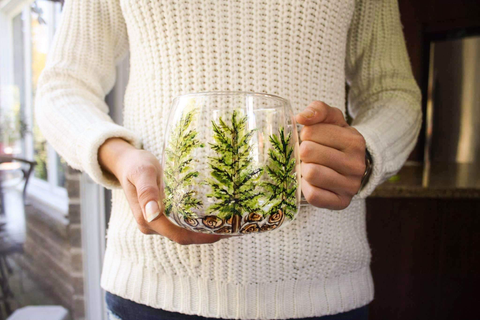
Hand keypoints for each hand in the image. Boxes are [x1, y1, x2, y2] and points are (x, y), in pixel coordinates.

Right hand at [98, 138, 226, 244]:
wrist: (128, 161)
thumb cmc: (136, 164)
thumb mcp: (142, 172)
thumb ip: (147, 191)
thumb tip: (153, 213)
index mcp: (147, 219)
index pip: (178, 235)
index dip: (201, 237)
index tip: (222, 230)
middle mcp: (152, 224)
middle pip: (184, 237)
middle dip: (206, 236)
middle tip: (232, 226)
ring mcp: (157, 222)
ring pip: (183, 232)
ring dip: (203, 230)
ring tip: (227, 222)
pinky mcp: (163, 216)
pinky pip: (181, 224)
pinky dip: (197, 223)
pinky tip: (213, 215)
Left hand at [296, 101, 365, 209]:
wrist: (354, 166)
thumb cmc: (337, 140)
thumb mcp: (333, 120)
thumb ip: (318, 110)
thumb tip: (301, 117)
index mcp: (354, 141)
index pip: (310, 132)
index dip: (305, 135)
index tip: (313, 139)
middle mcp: (356, 165)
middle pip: (308, 152)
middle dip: (303, 152)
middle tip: (310, 155)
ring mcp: (351, 186)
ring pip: (310, 173)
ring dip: (303, 169)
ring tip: (310, 167)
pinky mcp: (341, 203)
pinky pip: (314, 195)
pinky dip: (306, 188)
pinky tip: (312, 182)